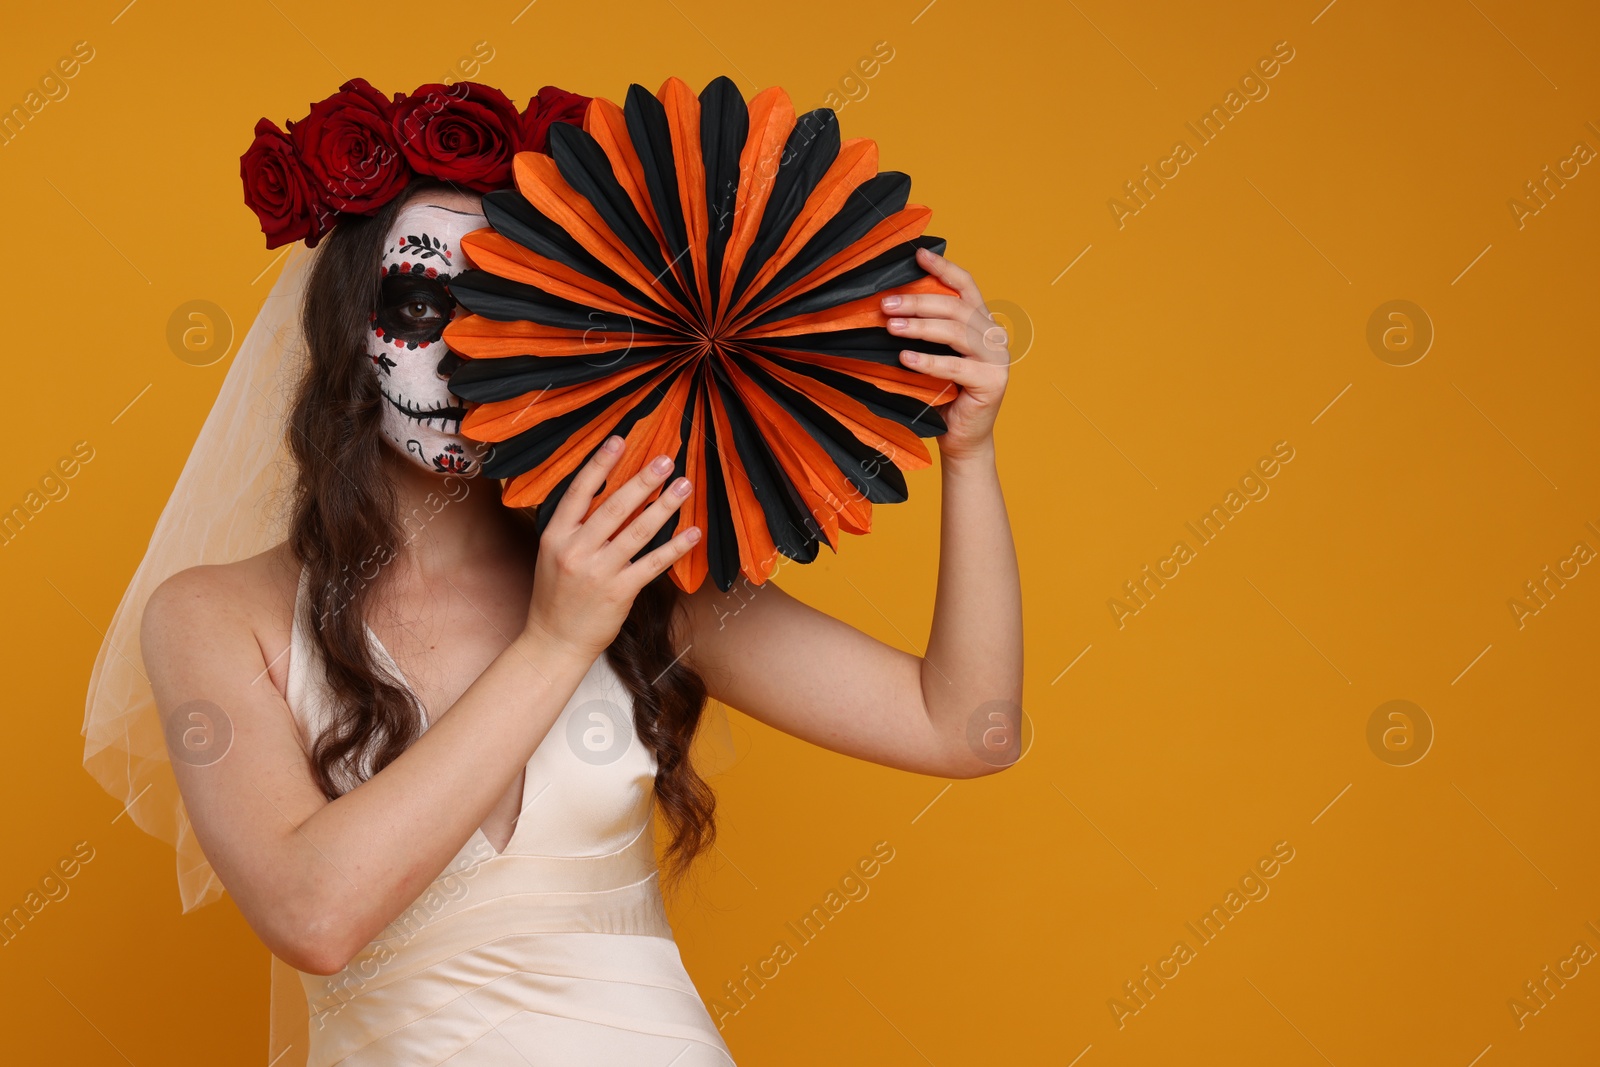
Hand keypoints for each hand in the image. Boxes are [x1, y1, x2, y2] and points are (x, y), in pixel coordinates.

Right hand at [521, 436, 699, 658]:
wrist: (555, 641)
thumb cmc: (557, 595)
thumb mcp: (553, 554)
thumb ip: (574, 526)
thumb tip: (603, 491)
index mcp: (555, 536)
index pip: (579, 492)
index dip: (600, 464)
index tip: (620, 440)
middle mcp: (575, 550)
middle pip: (613, 507)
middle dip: (642, 481)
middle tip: (666, 460)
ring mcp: (598, 572)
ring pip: (637, 532)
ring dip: (664, 506)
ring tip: (684, 486)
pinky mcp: (619, 592)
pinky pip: (653, 564)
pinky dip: (675, 547)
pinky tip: (693, 532)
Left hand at [882, 246, 1010, 461]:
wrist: (960, 439)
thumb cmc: (941, 396)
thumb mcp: (931, 357)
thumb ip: (923, 333)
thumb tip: (887, 308)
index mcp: (981, 323)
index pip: (965, 286)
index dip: (944, 268)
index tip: (917, 254)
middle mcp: (994, 335)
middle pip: (956, 307)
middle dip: (919, 301)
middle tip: (886, 302)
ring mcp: (997, 358)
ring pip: (957, 331)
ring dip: (921, 326)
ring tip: (891, 326)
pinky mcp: (993, 382)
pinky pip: (956, 366)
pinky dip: (929, 361)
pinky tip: (905, 358)